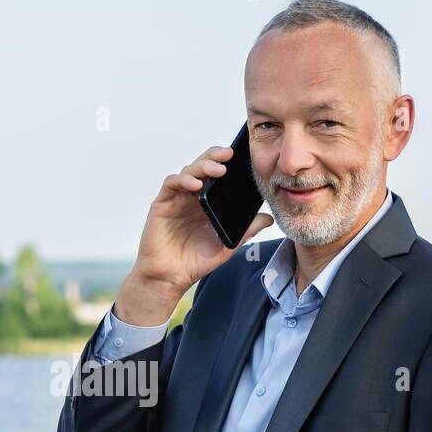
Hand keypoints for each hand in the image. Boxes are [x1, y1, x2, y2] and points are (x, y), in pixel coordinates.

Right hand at [114, 145, 273, 324]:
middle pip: (203, 166)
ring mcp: (176, 199)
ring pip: (188, 171)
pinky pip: (171, 184)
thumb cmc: (195, 262)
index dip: (227, 163)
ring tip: (218, 170)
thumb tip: (269, 218)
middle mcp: (192, 197)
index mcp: (207, 202)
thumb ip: (246, 230)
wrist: (171, 278)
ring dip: (203, 166)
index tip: (242, 157)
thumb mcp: (228, 244)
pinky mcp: (162, 205)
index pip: (217, 174)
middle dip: (215, 156)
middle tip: (230, 154)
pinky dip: (183, 180)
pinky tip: (195, 185)